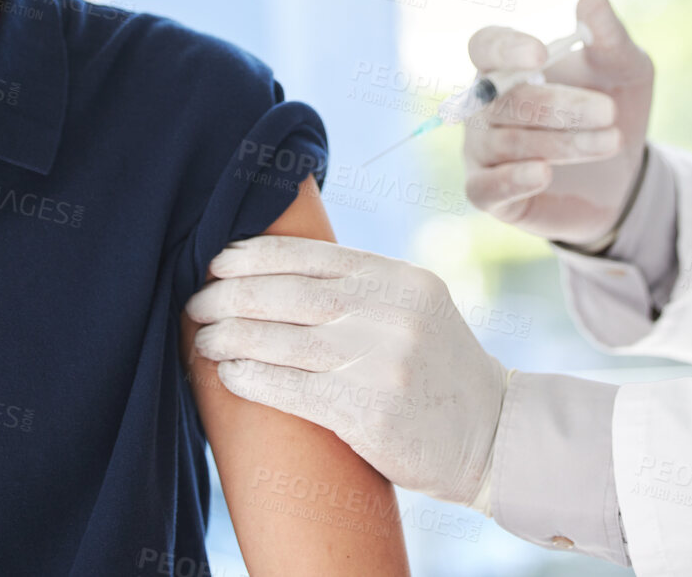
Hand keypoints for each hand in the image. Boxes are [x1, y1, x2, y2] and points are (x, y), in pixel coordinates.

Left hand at [185, 236, 508, 506]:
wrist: (493, 434)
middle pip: (290, 295)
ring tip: (204, 339)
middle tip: (197, 303)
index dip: (257, 256)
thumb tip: (276, 272)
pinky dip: (253, 379)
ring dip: (232, 337)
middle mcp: (393, 314)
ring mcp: (382, 363)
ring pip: (284, 341)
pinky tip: (229, 373)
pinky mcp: (369, 412)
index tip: (219, 262)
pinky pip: (292, 389)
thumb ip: (364, 288)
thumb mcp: (418, 308)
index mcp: (402, 280)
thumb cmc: (439, 370)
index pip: (313, 256)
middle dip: (232, 296)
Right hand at [463, 0, 653, 244]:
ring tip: (611, 141)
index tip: (541, 54)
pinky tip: (543, 173)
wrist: (624, 173)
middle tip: (609, 111)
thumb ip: (608, 36)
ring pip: (506, 143)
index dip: (506, 48)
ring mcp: (481, 150)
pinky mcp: (488, 193)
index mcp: (507, 64)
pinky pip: (485, 188)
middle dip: (559, 106)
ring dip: (562, 143)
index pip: (485, 45)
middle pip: (503, 100)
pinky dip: (511, 180)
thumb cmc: (614, 106)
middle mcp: (484, 105)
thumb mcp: (626, 68)